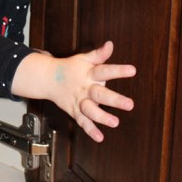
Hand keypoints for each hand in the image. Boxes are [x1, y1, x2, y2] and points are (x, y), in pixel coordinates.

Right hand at [10, 40, 135, 142]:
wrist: (48, 79)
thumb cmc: (70, 68)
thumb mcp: (84, 59)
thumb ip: (99, 54)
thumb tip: (110, 44)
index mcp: (89, 74)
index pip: (105, 70)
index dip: (118, 70)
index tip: (133, 70)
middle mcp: (85, 88)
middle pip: (100, 94)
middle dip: (114, 100)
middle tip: (130, 105)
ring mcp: (79, 101)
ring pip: (90, 110)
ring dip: (102, 117)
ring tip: (115, 123)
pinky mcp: (74, 111)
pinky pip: (82, 122)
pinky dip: (90, 130)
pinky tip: (99, 137)